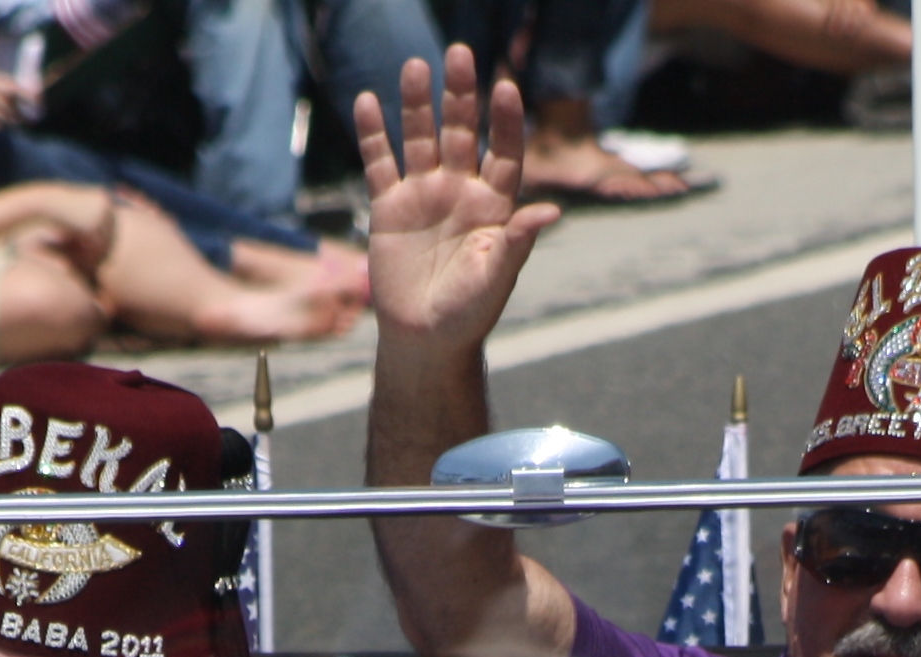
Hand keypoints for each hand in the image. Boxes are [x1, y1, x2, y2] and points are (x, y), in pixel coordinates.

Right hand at [355, 46, 558, 357]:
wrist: (425, 339)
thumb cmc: (469, 313)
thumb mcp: (496, 278)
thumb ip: (517, 242)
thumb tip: (551, 212)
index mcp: (493, 204)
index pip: (503, 152)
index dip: (504, 122)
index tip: (506, 88)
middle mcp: (460, 190)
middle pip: (460, 132)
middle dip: (460, 95)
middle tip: (460, 54)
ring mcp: (424, 194)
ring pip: (420, 139)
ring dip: (418, 104)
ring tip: (415, 66)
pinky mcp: (389, 207)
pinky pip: (380, 164)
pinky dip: (373, 135)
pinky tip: (369, 101)